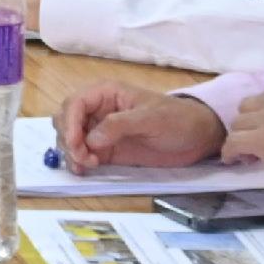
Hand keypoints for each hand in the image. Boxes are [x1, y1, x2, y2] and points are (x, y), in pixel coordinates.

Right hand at [57, 84, 228, 174]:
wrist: (198, 138)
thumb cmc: (178, 120)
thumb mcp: (151, 119)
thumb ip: (119, 125)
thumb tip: (91, 139)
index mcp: (106, 94)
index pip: (75, 104)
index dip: (70, 123)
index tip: (76, 144)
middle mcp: (98, 111)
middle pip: (66, 121)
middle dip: (68, 139)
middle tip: (83, 158)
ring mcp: (100, 131)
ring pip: (69, 138)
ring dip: (70, 152)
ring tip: (87, 166)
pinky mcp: (106, 149)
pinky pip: (82, 153)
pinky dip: (77, 162)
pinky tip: (84, 169)